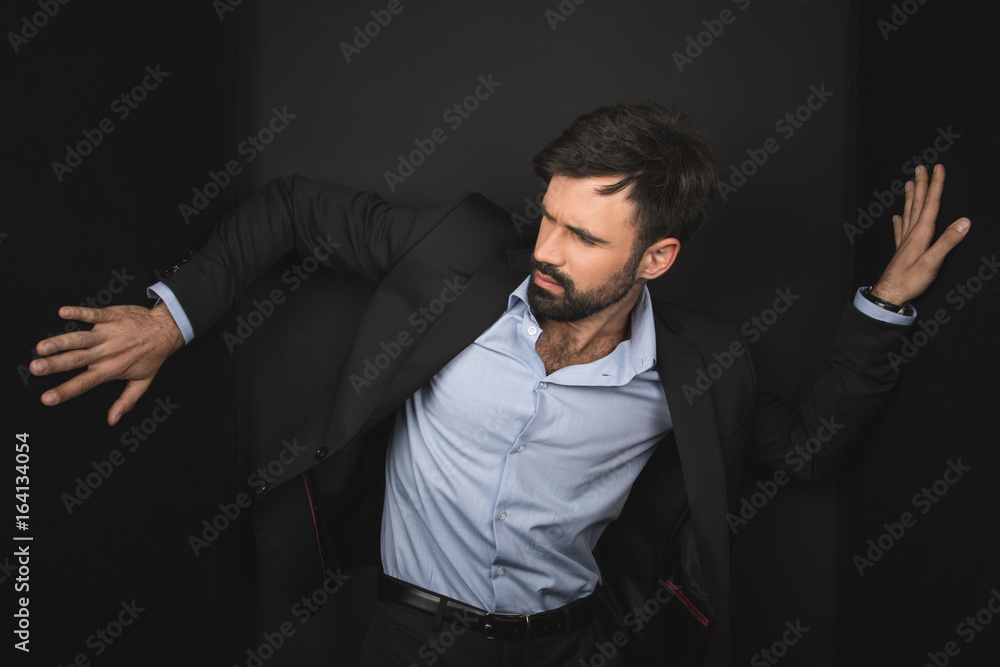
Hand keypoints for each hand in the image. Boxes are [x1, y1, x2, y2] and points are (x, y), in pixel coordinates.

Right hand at [30, 303, 184, 425]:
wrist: (166, 330)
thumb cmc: (152, 356)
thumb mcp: (142, 382)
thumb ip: (126, 402)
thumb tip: (112, 420)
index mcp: (110, 369)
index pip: (84, 383)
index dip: (65, 391)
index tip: (45, 398)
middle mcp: (106, 353)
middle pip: (77, 360)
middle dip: (54, 365)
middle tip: (35, 369)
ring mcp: (108, 334)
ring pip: (81, 338)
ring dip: (61, 341)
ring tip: (42, 346)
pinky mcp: (111, 317)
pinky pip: (93, 314)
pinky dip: (79, 312)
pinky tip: (63, 312)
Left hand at [871, 164, 969, 304]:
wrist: (889, 294)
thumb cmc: (910, 281)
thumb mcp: (933, 262)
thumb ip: (948, 241)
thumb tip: (964, 222)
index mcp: (920, 234)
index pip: (931, 204)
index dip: (935, 185)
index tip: (938, 167)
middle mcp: (911, 234)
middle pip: (917, 203)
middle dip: (921, 184)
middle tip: (921, 167)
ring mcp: (904, 241)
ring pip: (908, 213)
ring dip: (910, 197)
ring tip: (909, 183)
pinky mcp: (901, 250)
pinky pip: (900, 230)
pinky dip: (899, 221)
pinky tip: (896, 216)